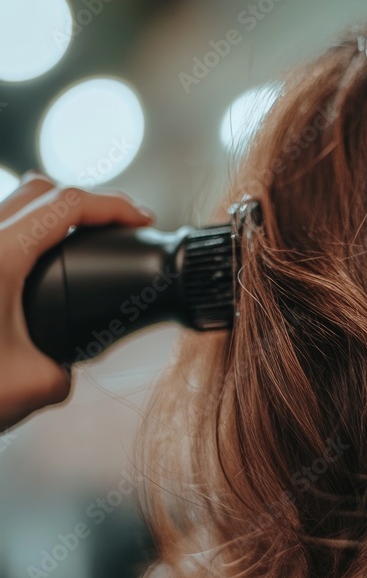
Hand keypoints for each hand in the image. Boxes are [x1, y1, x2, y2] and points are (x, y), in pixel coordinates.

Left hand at [0, 172, 154, 431]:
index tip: (140, 217)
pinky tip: (32, 269)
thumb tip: (63, 370)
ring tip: (78, 242)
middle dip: (85, 200)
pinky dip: (21, 235)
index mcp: (0, 256)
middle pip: (40, 189)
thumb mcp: (30, 388)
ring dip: (48, 213)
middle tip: (115, 225)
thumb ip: (63, 373)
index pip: (68, 206)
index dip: (114, 206)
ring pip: (10, 204)